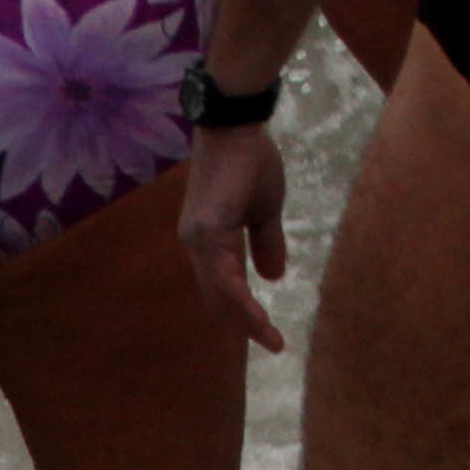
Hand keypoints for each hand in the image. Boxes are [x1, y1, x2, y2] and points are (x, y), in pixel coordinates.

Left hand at [173, 121, 290, 352]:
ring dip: (244, 318)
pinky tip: (255, 313)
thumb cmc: (251, 161)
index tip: (270, 333)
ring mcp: (199, 238)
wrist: (237, 126)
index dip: (244, 312)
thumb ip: (266, 242)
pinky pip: (223, 273)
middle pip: (217, 297)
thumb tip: (273, 277)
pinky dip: (239, 297)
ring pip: (219, 292)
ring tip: (269, 337)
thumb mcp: (265, 208)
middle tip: (273, 343)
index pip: (223, 288)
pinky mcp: (208, 229)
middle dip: (244, 324)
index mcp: (209, 240)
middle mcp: (196, 244)